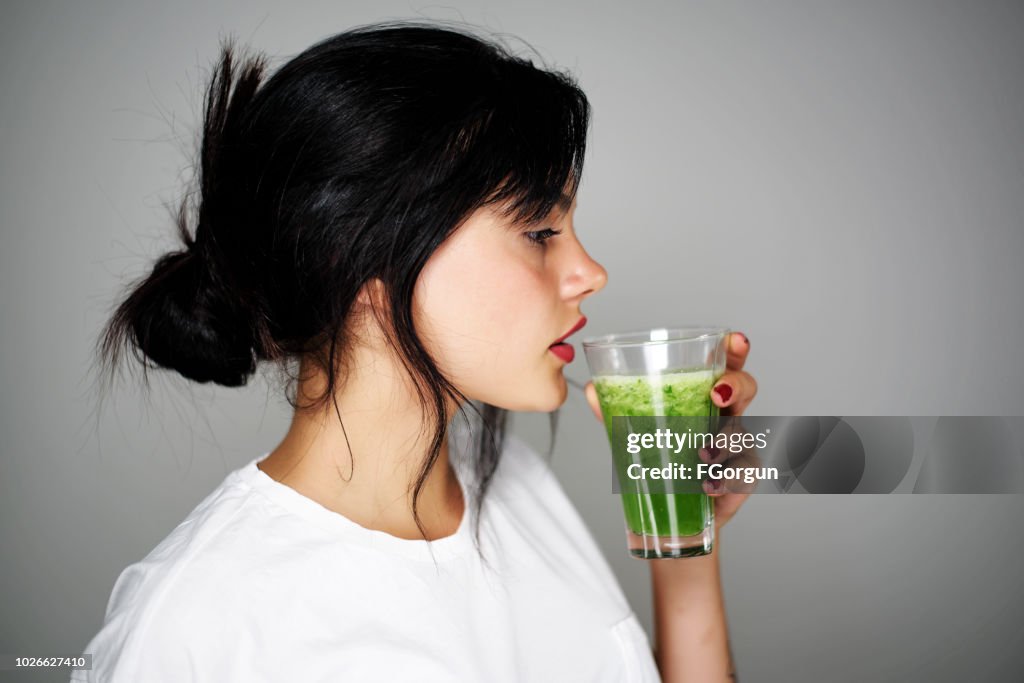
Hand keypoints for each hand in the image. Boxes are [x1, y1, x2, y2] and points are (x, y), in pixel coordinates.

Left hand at [584, 331, 757, 530]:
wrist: (668, 513)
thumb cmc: (657, 459)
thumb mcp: (632, 428)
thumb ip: (614, 406)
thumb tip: (591, 389)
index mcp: (701, 394)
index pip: (723, 363)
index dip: (734, 348)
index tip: (734, 340)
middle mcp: (724, 415)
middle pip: (746, 388)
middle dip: (736, 385)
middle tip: (717, 393)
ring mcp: (735, 447)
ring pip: (744, 433)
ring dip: (725, 440)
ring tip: (702, 453)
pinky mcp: (739, 479)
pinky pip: (744, 475)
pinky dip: (727, 479)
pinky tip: (708, 485)